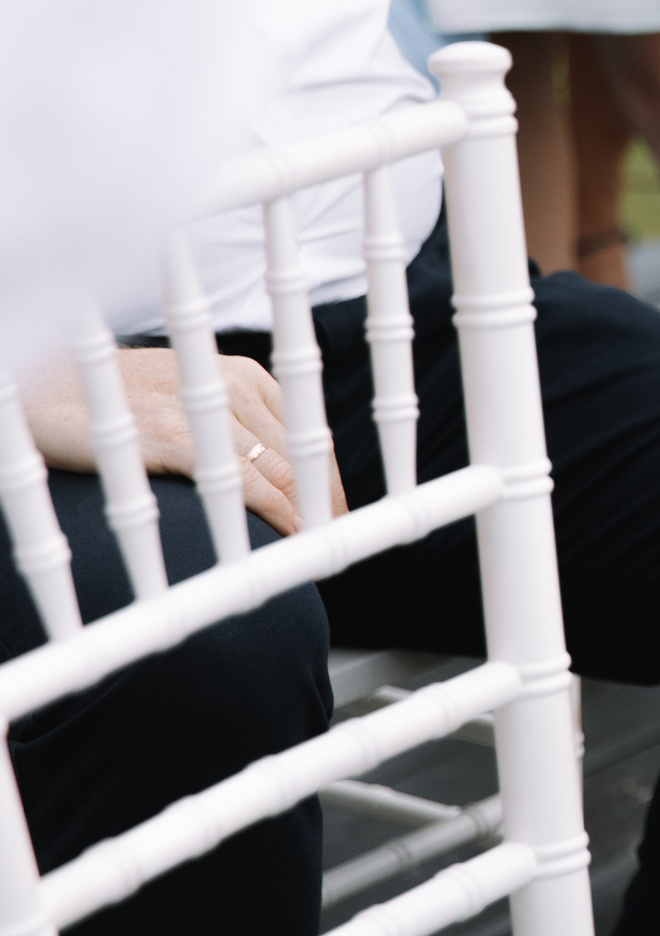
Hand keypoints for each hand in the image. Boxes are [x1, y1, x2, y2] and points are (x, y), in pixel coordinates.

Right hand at [19, 349, 345, 536]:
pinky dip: (277, 516)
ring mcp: (204, 411)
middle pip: (306, 458)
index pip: (310, 437)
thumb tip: (270, 479)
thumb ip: (227, 429)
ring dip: (310, 519)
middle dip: (328, 507)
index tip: (340, 520)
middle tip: (336, 549)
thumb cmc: (112, 402)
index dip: (331, 483)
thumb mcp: (184, 400)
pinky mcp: (174, 438)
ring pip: (285, 473)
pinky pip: (245, 485)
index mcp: (243, 377)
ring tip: (319, 558)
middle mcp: (234, 387)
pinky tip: (291, 542)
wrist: (42, 389)